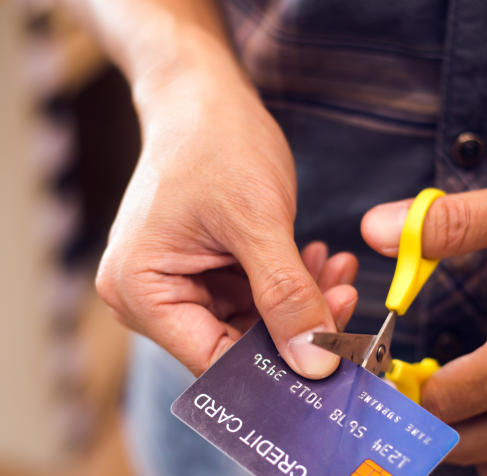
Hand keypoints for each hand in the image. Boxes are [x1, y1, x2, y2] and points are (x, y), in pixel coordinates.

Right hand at [96, 70, 356, 377]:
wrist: (202, 95)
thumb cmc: (214, 142)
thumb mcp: (257, 221)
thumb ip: (286, 296)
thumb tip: (316, 365)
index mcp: (140, 291)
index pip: (213, 362)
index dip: (276, 369)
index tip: (334, 361)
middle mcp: (149, 299)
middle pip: (235, 347)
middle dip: (296, 328)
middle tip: (347, 300)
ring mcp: (177, 287)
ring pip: (252, 326)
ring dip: (301, 305)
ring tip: (339, 273)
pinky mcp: (203, 275)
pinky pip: (254, 300)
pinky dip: (290, 286)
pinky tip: (320, 262)